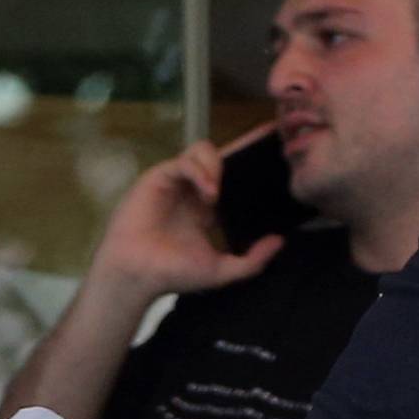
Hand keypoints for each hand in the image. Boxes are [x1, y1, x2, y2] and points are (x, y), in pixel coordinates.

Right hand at [88, 126, 285, 301]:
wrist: (137, 276)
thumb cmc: (173, 273)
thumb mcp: (222, 270)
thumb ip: (253, 260)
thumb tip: (280, 241)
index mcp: (208, 207)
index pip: (235, 177)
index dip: (253, 165)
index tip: (281, 156)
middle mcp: (194, 190)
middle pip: (222, 156)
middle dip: (245, 146)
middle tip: (268, 143)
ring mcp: (176, 183)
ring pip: (202, 151)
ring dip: (216, 165)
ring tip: (219, 192)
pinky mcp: (158, 178)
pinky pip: (182, 162)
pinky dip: (199, 171)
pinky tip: (209, 192)